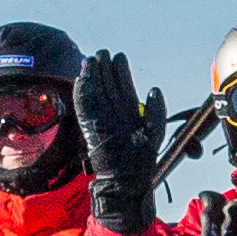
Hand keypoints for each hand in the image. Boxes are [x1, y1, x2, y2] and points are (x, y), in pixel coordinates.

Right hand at [74, 48, 159, 223]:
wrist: (126, 182)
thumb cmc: (141, 162)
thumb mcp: (155, 133)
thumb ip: (155, 110)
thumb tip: (154, 88)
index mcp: (129, 113)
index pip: (123, 87)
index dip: (120, 72)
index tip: (118, 57)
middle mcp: (113, 114)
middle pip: (107, 86)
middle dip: (104, 69)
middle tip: (101, 53)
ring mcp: (100, 120)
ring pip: (95, 93)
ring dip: (92, 76)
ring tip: (91, 60)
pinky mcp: (89, 127)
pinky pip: (84, 106)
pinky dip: (82, 92)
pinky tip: (81, 78)